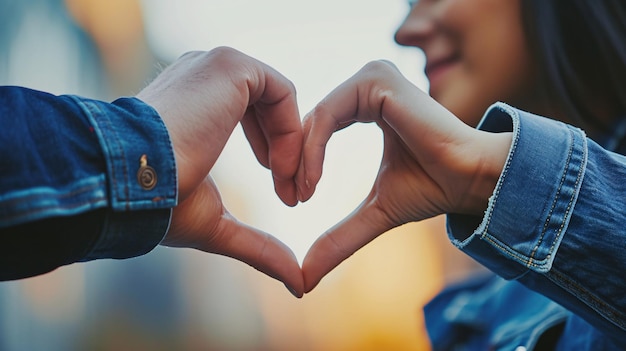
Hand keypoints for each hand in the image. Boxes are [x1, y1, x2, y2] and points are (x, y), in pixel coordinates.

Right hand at [136, 47, 303, 296]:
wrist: (129, 183)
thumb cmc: (159, 203)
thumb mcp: (216, 223)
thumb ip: (257, 244)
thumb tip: (297, 283)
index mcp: (197, 102)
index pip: (254, 117)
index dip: (277, 157)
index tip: (285, 198)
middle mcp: (205, 76)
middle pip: (271, 110)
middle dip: (289, 156)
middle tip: (297, 197)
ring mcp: (215, 66)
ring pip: (280, 102)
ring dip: (294, 147)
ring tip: (289, 187)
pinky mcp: (229, 66)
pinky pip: (282, 93)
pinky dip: (291, 132)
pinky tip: (279, 168)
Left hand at [297, 61, 511, 292]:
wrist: (472, 180)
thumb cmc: (432, 189)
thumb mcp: (375, 212)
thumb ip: (340, 237)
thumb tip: (305, 278)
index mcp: (368, 102)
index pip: (316, 126)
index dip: (299, 163)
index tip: (293, 200)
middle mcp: (368, 83)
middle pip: (310, 121)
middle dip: (292, 162)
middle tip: (289, 198)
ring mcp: (373, 77)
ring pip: (315, 117)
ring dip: (301, 158)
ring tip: (302, 192)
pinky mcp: (377, 81)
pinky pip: (327, 114)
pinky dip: (313, 148)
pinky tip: (314, 180)